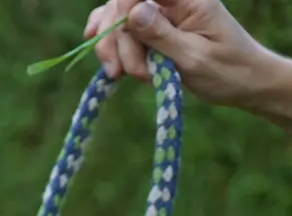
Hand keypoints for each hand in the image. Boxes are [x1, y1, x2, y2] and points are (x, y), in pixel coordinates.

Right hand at [83, 0, 291, 127]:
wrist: (244, 82)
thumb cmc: (226, 70)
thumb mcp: (193, 56)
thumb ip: (161, 34)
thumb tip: (133, 11)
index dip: (124, 8)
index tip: (124, 41)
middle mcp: (172, 2)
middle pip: (124, 6)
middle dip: (119, 40)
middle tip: (125, 74)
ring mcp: (160, 14)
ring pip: (117, 18)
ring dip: (114, 48)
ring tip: (123, 76)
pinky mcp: (152, 30)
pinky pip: (120, 26)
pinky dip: (109, 39)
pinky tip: (97, 45)